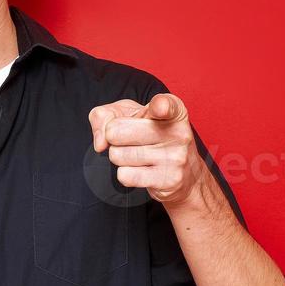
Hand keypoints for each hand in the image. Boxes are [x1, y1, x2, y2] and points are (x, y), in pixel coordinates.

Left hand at [88, 93, 202, 204]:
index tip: (159, 108)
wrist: (184, 174)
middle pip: (116, 132)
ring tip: (139, 155)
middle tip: (131, 140)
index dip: (159, 106)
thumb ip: (104, 115)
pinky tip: (142, 170)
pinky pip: (125, 175)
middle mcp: (178, 133)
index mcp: (174, 111)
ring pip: (118, 155)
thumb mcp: (128, 114)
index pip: (165, 105)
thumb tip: (100, 143)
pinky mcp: (169, 180)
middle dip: (114, 138)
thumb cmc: (150, 135)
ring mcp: (176, 158)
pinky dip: (126, 174)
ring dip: (120, 157)